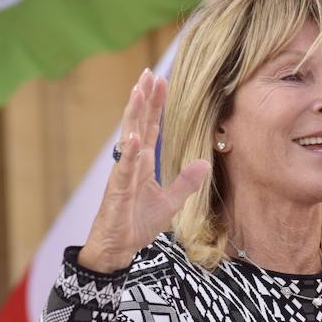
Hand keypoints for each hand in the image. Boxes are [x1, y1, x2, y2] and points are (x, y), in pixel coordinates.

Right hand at [79, 69, 209, 271]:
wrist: (119, 248)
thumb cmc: (137, 223)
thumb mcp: (170, 202)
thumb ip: (186, 182)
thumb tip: (205, 162)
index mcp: (143, 162)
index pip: (150, 127)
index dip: (155, 105)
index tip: (161, 80)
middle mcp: (131, 163)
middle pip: (138, 124)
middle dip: (143, 98)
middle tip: (147, 72)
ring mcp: (122, 174)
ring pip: (128, 138)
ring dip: (133, 115)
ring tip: (138, 91)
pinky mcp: (117, 191)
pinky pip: (124, 169)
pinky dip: (129, 153)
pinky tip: (133, 136)